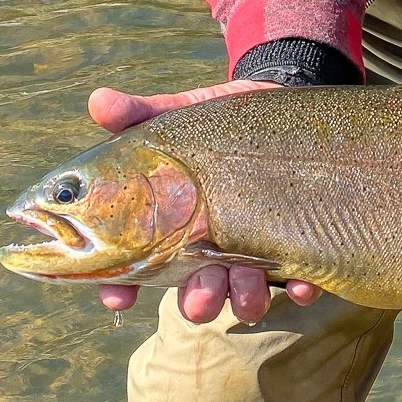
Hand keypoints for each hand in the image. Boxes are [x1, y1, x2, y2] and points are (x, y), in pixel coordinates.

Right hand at [86, 80, 322, 324]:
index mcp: (170, 227)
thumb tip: (98, 101)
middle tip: (199, 299)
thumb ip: (138, 114)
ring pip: (244, 292)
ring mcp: (252, 250)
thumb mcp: (177, 115)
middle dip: (198, 300)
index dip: (119, 287)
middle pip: (195, 290)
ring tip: (250, 293)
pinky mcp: (295, 242)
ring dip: (245, 298)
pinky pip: (300, 275)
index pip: (134, 267)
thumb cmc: (215, 121)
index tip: (118, 296)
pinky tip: (304, 284)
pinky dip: (301, 285)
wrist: (275, 102)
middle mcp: (208, 247)